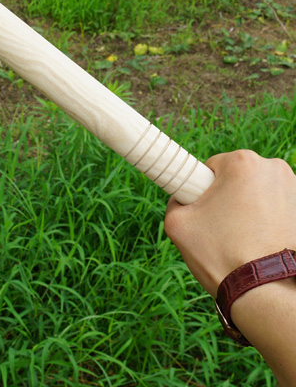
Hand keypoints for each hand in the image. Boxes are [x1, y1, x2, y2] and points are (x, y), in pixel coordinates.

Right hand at [165, 149, 295, 296]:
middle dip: (232, 198)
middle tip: (224, 228)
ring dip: (255, 209)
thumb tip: (183, 198)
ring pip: (263, 194)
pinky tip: (266, 244)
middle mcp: (276, 169)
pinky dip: (274, 223)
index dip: (205, 190)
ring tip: (247, 239)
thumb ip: (175, 199)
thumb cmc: (221, 255)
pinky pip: (282, 211)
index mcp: (243, 163)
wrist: (266, 294)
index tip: (208, 211)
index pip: (214, 167)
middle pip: (241, 178)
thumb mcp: (177, 223)